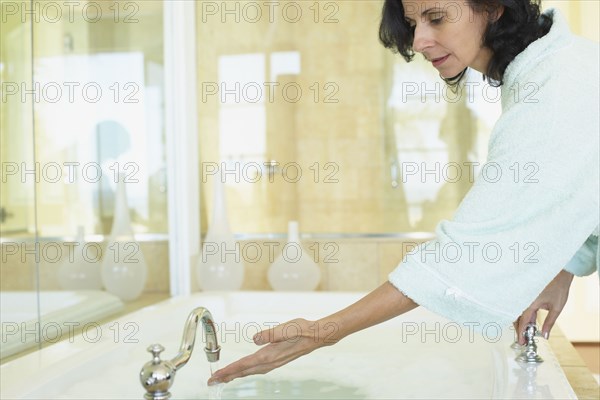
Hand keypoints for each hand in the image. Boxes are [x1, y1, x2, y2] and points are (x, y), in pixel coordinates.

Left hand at [207, 318, 335, 384]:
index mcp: (269, 355)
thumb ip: (269, 334)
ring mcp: (274, 362)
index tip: (216, 376)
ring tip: (225, 377)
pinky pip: (257, 369)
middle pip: (244, 371)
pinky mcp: (277, 360)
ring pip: (250, 371)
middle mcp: (270, 362)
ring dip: (236, 375)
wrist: (317, 336)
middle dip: (227, 376)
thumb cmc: (302, 330)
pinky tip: (246, 370)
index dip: (228, 371)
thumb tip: (255, 339)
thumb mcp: (285, 328)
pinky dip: (247, 371)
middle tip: (213, 381)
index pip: (243, 365)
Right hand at [515, 269, 573, 343]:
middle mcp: (524, 300)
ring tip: (525, 333)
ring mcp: (524, 297)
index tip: (522, 342)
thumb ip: (549, 323)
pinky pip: (521, 308)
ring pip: (517, 313)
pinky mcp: (526, 295)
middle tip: (523, 340)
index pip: (523, 322)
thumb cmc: (558, 288)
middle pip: (517, 318)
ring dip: (520, 324)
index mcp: (530, 303)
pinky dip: (523, 316)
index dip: (521, 333)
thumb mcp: (556, 308)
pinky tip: (528, 322)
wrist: (558, 274)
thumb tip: (545, 335)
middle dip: (519, 330)